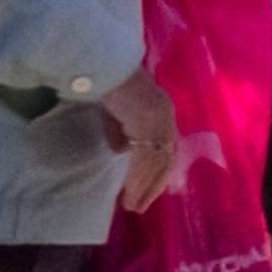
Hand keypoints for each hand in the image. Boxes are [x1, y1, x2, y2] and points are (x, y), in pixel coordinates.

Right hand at [94, 65, 186, 217]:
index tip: (149, 190)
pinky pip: (144, 157)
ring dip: (144, 186)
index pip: (166, 148)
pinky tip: (129, 192)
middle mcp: (165, 116)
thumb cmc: (108, 84)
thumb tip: (121, 151)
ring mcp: (158, 118)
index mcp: (161, 112)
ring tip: (133, 206)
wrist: (105, 65)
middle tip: (140, 206)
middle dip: (153, 185)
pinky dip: (137, 178)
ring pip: (155, 162)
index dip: (158, 172)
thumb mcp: (116, 111)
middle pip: (165, 159)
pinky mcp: (146, 121)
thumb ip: (120, 130)